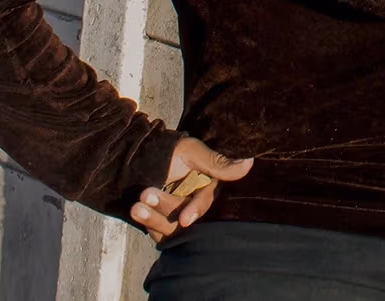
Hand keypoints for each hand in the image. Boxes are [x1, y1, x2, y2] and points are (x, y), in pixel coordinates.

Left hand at [129, 136, 252, 242]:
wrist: (142, 154)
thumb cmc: (171, 150)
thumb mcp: (193, 152)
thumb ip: (217, 162)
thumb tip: (248, 163)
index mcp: (206, 187)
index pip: (203, 202)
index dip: (195, 210)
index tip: (185, 220)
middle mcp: (194, 204)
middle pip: (184, 218)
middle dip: (165, 208)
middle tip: (144, 195)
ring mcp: (177, 216)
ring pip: (170, 229)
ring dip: (153, 219)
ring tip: (136, 207)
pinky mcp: (161, 223)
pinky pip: (158, 234)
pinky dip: (148, 225)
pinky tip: (137, 211)